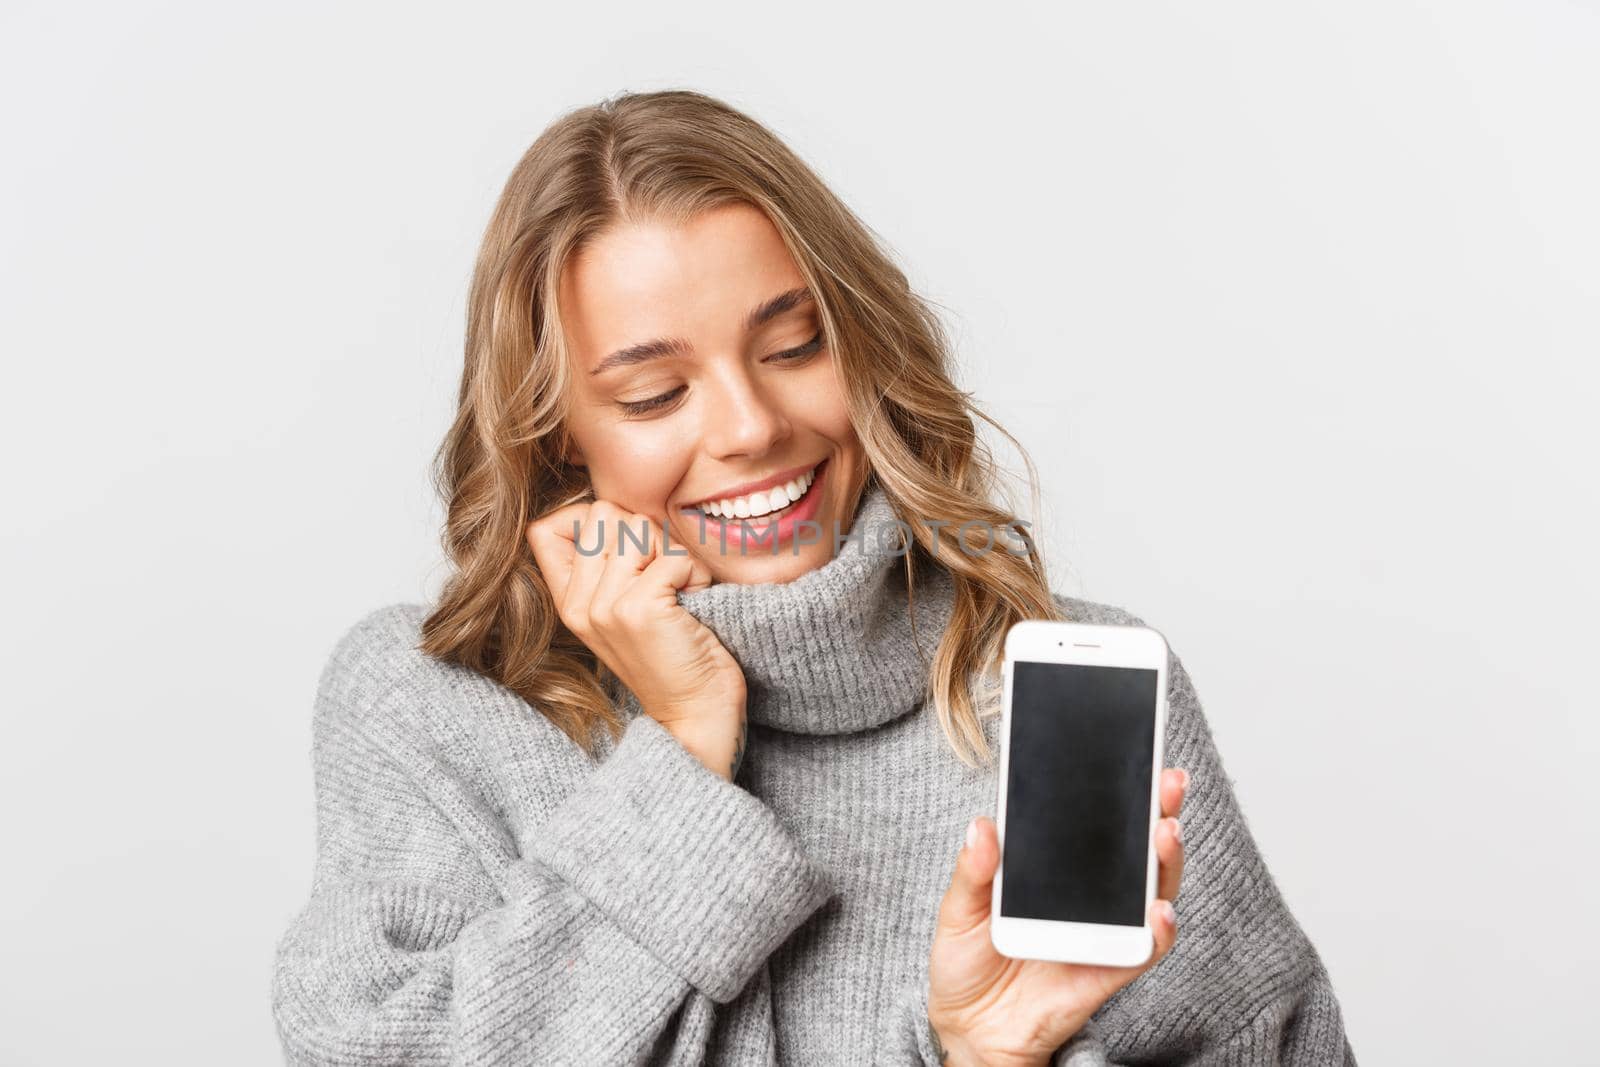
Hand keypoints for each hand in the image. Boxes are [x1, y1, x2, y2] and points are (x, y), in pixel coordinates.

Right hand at [527, 498, 748, 780]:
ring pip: (641, 527)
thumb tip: (615, 510)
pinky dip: (696, 574)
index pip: (545, 527)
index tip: (629, 550)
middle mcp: (579, 603)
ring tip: (682, 593)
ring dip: (676, 554)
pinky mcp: (639, 610)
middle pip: (604, 512)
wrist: (696, 715)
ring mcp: (605, 607)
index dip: (591, 518)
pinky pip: (673, 556)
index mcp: (569, 602)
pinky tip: (695, 604)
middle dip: (647, 533)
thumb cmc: (674, 655)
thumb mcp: (624, 610)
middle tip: (666, 578)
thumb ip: (608, 566)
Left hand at [927, 769, 1189, 1065]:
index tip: (1132, 754)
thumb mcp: (958, 909)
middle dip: (1159, 809)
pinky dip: (1159, 930)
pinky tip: (1160, 909)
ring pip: (1152, 889)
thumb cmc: (967, 960)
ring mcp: (1104, 928)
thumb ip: (973, 872)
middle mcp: (1088, 893)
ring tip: (1165, 831)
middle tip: (1168, 781)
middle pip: (1135, 846)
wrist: (970, 1025)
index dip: (1117, 789)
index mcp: (1054, 868)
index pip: (1092, 821)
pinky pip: (1145, 948)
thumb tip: (982, 826)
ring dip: (1165, 860)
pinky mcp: (1110, 969)